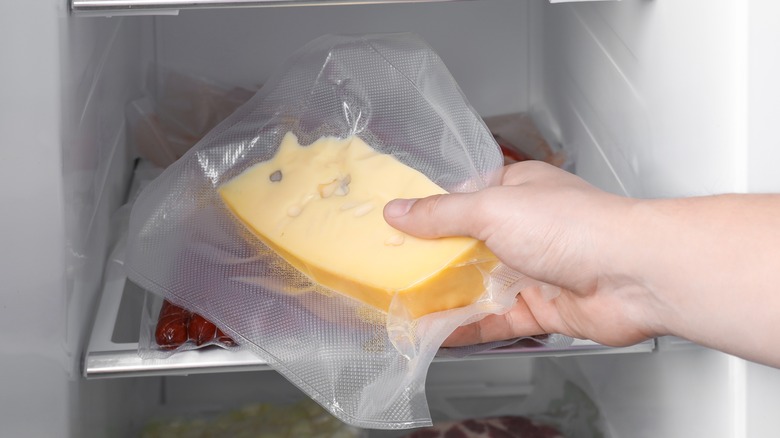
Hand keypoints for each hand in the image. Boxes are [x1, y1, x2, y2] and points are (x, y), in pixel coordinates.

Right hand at [384, 161, 663, 347]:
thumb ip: (441, 215)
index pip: (463, 199)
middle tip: (392, 272)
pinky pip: (496, 320)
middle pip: (468, 247)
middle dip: (433, 261)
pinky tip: (438, 333)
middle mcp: (526, 228)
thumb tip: (398, 211)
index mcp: (517, 190)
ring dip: (446, 298)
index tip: (395, 229)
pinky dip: (467, 327)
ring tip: (405, 307)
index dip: (430, 214)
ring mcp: (534, 270)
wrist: (632, 275)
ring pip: (480, 286)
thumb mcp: (492, 208)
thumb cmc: (573, 226)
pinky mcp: (542, 308)